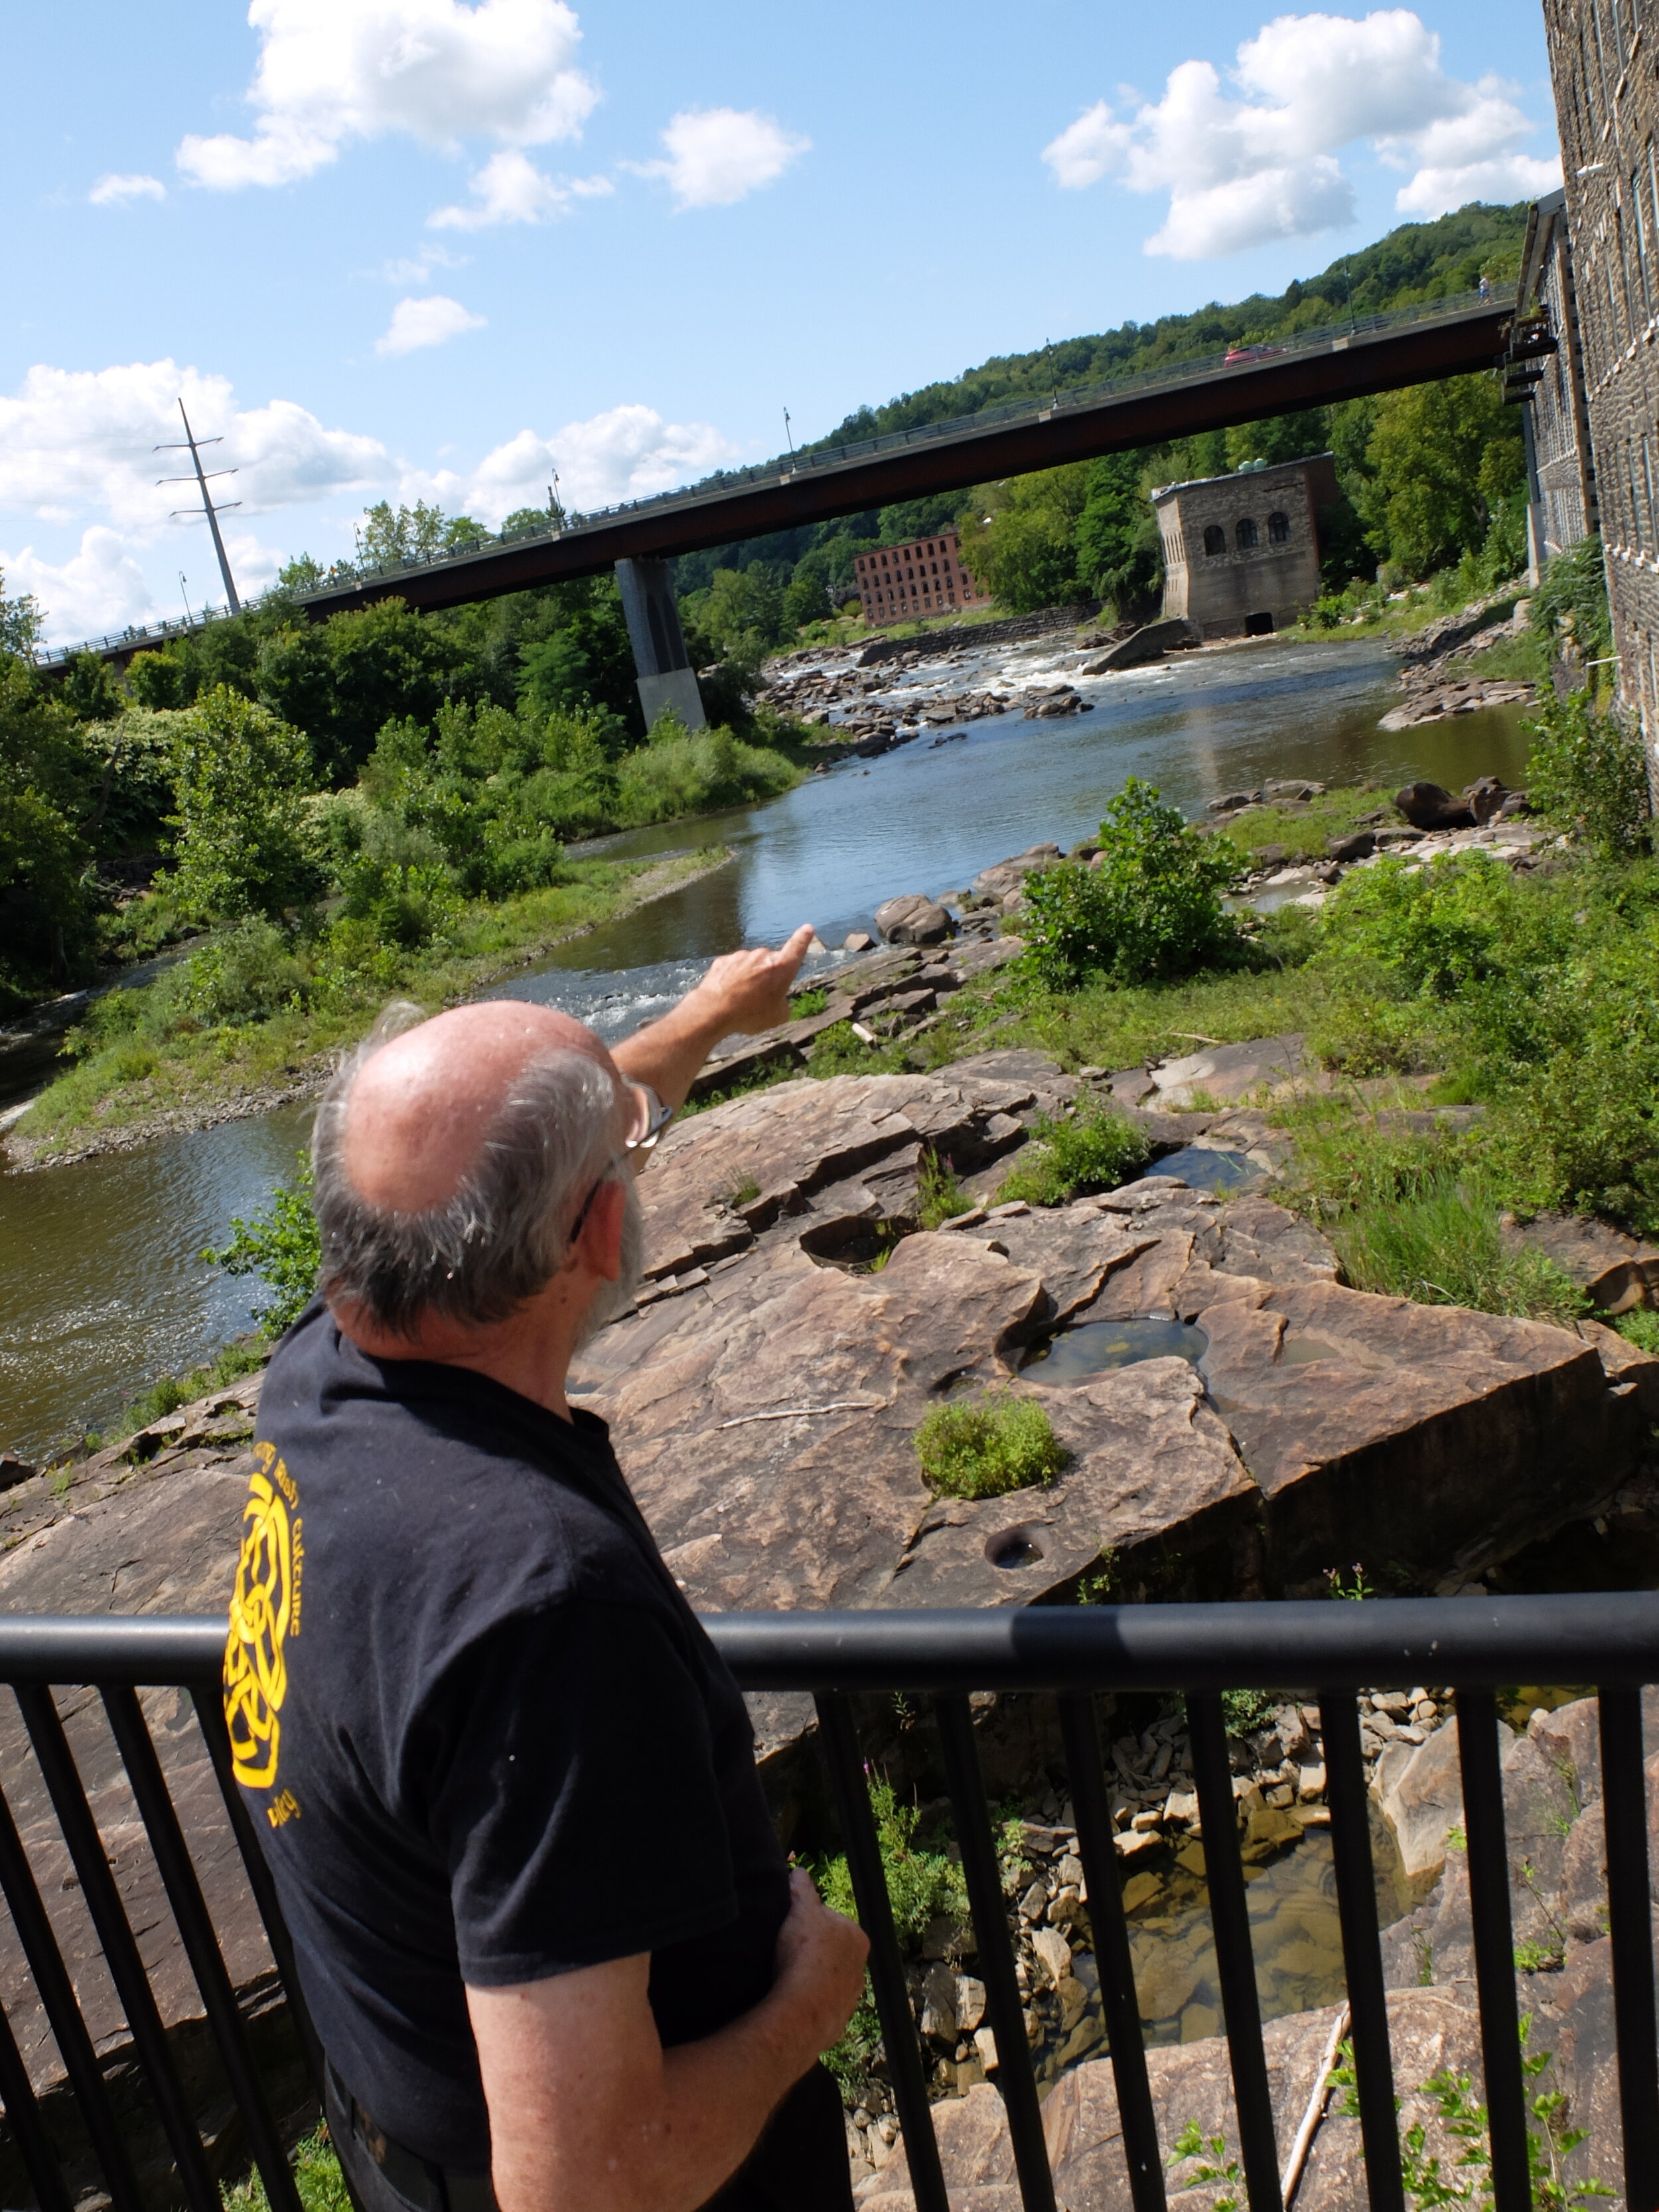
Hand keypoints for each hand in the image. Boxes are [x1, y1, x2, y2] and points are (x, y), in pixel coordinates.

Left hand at [686, 925, 815, 1039]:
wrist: (715, 1010)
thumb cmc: (750, 1014)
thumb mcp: (777, 1017)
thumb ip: (783, 1004)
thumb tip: (778, 1001)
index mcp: (781, 967)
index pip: (796, 948)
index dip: (803, 939)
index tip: (807, 928)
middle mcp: (762, 956)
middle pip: (770, 963)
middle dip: (768, 976)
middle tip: (760, 998)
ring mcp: (741, 956)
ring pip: (750, 965)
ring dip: (749, 978)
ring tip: (742, 1000)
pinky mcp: (724, 961)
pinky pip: (733, 968)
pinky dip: (733, 979)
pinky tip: (728, 994)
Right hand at [772, 1868, 868, 2055]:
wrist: (803, 2009)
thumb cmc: (806, 1954)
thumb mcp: (801, 1910)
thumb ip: (802, 1889)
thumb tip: (799, 1872)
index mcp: (857, 1938)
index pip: (829, 1920)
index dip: (806, 1921)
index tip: (790, 1928)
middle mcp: (860, 1969)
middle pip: (829, 1951)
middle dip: (810, 1951)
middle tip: (787, 1952)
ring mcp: (849, 1998)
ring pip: (824, 1979)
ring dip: (808, 1977)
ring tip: (785, 1976)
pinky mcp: (835, 2021)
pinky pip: (818, 2004)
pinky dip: (806, 2000)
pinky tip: (791, 1997)